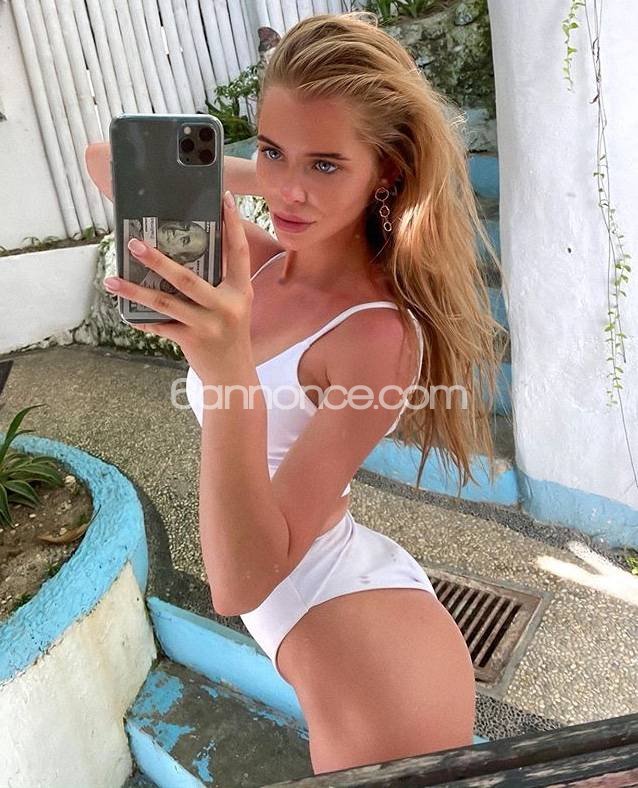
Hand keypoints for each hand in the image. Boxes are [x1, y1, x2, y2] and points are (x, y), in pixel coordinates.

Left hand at [103, 191, 253, 380]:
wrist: (234, 375)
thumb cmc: (230, 334)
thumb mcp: (234, 305)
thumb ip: (218, 281)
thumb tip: (187, 253)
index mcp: (241, 291)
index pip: (238, 252)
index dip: (233, 224)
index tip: (225, 199)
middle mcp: (227, 306)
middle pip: (188, 278)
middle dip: (158, 260)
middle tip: (134, 243)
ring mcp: (208, 325)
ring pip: (165, 303)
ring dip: (135, 291)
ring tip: (112, 280)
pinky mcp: (192, 340)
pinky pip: (160, 326)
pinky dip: (142, 319)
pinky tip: (125, 313)